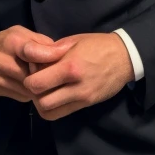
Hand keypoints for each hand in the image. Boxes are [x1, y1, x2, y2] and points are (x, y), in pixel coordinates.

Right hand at [0, 25, 75, 101]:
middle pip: (33, 74)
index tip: (65, 60)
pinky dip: (31, 94)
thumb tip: (61, 52)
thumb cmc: (4, 42)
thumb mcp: (21, 34)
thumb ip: (40, 42)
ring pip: (28, 89)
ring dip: (40, 88)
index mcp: (12, 42)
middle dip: (48, 76)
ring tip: (49, 82)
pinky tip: (34, 88)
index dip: (51, 56)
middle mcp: (2, 59)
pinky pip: (21, 97)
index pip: (33, 52)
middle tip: (59, 75)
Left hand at [20, 32, 134, 119]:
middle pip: (40, 101)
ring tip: (45, 91)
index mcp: (69, 66)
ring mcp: (82, 97)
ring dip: (42, 103)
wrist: (125, 57)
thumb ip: (51, 52)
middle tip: (36, 83)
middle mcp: (75, 85)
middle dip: (33, 93)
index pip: (36, 83)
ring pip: (49, 112)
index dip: (29, 77)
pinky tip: (55, 96)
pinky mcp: (87, 104)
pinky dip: (53, 108)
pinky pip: (61, 113)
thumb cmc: (97, 45)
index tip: (32, 70)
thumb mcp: (73, 41)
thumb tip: (33, 60)